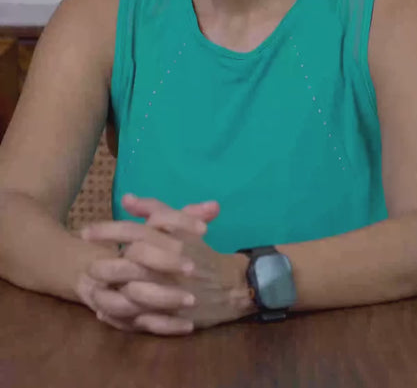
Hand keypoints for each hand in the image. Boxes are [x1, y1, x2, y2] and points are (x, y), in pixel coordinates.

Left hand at [76, 195, 251, 333]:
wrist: (230, 284)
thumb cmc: (201, 251)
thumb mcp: (182, 224)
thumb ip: (155, 210)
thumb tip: (126, 199)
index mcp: (171, 240)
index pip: (134, 231)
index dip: (107, 230)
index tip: (85, 232)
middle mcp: (168, 265)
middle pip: (129, 262)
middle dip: (104, 263)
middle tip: (87, 265)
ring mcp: (170, 292)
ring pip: (131, 293)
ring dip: (109, 292)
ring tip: (93, 290)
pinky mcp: (171, 317)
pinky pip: (139, 319)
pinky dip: (119, 316)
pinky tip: (105, 311)